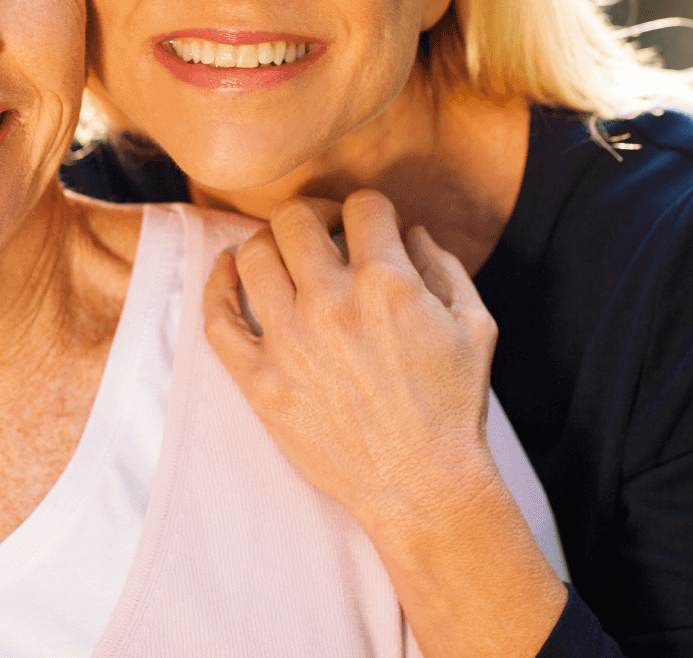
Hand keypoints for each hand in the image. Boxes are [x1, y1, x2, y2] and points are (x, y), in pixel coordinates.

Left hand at [203, 190, 564, 657]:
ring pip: (252, 255)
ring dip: (269, 246)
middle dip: (313, 216)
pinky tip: (227, 271)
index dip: (368, 212)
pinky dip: (216, 286)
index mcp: (388, 283)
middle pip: (295, 218)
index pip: (361, 205)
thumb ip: (443, 265)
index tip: (368, 230)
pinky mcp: (261, 381)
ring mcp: (290, 342)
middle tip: (322, 235)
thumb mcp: (476, 325)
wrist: (424, 488)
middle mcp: (332, 303)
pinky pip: (217, 319)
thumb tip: (410, 230)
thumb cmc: (454, 407)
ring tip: (283, 258)